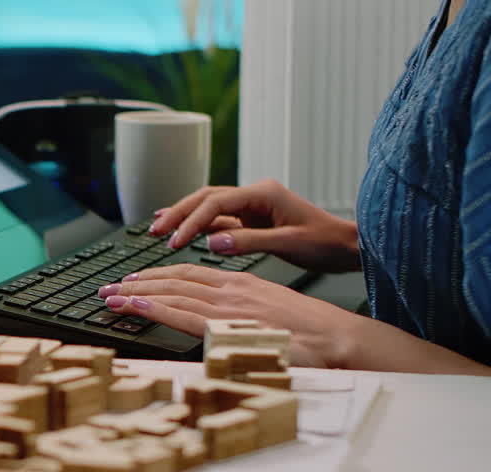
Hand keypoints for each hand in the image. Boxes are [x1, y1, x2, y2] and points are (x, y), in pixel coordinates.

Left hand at [97, 264, 362, 366]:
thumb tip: (218, 325)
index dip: (157, 277)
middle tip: (109, 288)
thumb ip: (240, 315)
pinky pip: (184, 313)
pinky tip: (135, 305)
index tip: (134, 281)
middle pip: (173, 280)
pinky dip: (156, 307)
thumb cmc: (311, 333)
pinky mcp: (231, 324)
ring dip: (136, 294)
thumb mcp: (269, 315)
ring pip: (172, 293)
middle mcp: (230, 290)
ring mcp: (229, 306)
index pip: (189, 275)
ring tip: (110, 297)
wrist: (339, 338)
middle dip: (137, 283)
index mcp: (240, 285)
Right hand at [150, 179, 361, 273]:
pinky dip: (196, 224)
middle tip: (155, 231)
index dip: (191, 222)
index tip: (174, 241)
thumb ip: (249, 242)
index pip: (216, 203)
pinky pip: (217, 218)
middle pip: (205, 198)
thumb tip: (211, 242)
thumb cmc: (325, 243)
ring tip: (157, 229)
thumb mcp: (288, 243)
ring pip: (208, 206)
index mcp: (263, 193)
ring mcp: (252, 206)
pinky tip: (179, 229)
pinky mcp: (252, 220)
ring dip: (183, 217)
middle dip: (178, 213)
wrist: (347, 246)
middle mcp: (255, 195)